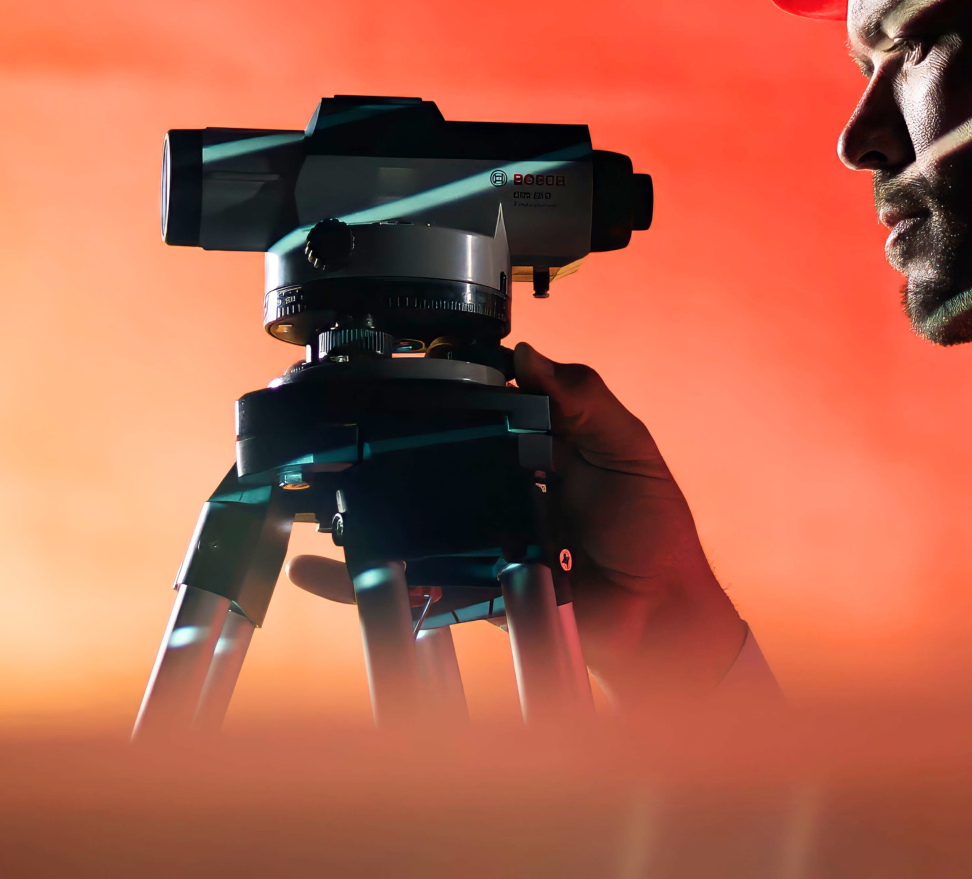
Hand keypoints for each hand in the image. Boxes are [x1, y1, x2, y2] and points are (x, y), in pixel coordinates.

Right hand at [285, 342, 749, 703]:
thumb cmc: (654, 532)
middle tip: (335, 426)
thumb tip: (526, 355)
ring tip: (310, 485)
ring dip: (360, 503)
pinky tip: (316, 570)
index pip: (476, 408)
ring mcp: (481, 535)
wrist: (661, 617)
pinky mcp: (472, 585)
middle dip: (382, 443)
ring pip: (410, 514)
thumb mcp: (629, 449)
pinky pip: (412, 579)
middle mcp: (500, 487)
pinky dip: (360, 578)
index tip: (396, 370)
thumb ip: (585, 399)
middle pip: (430, 458)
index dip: (439, 389)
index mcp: (535, 445)